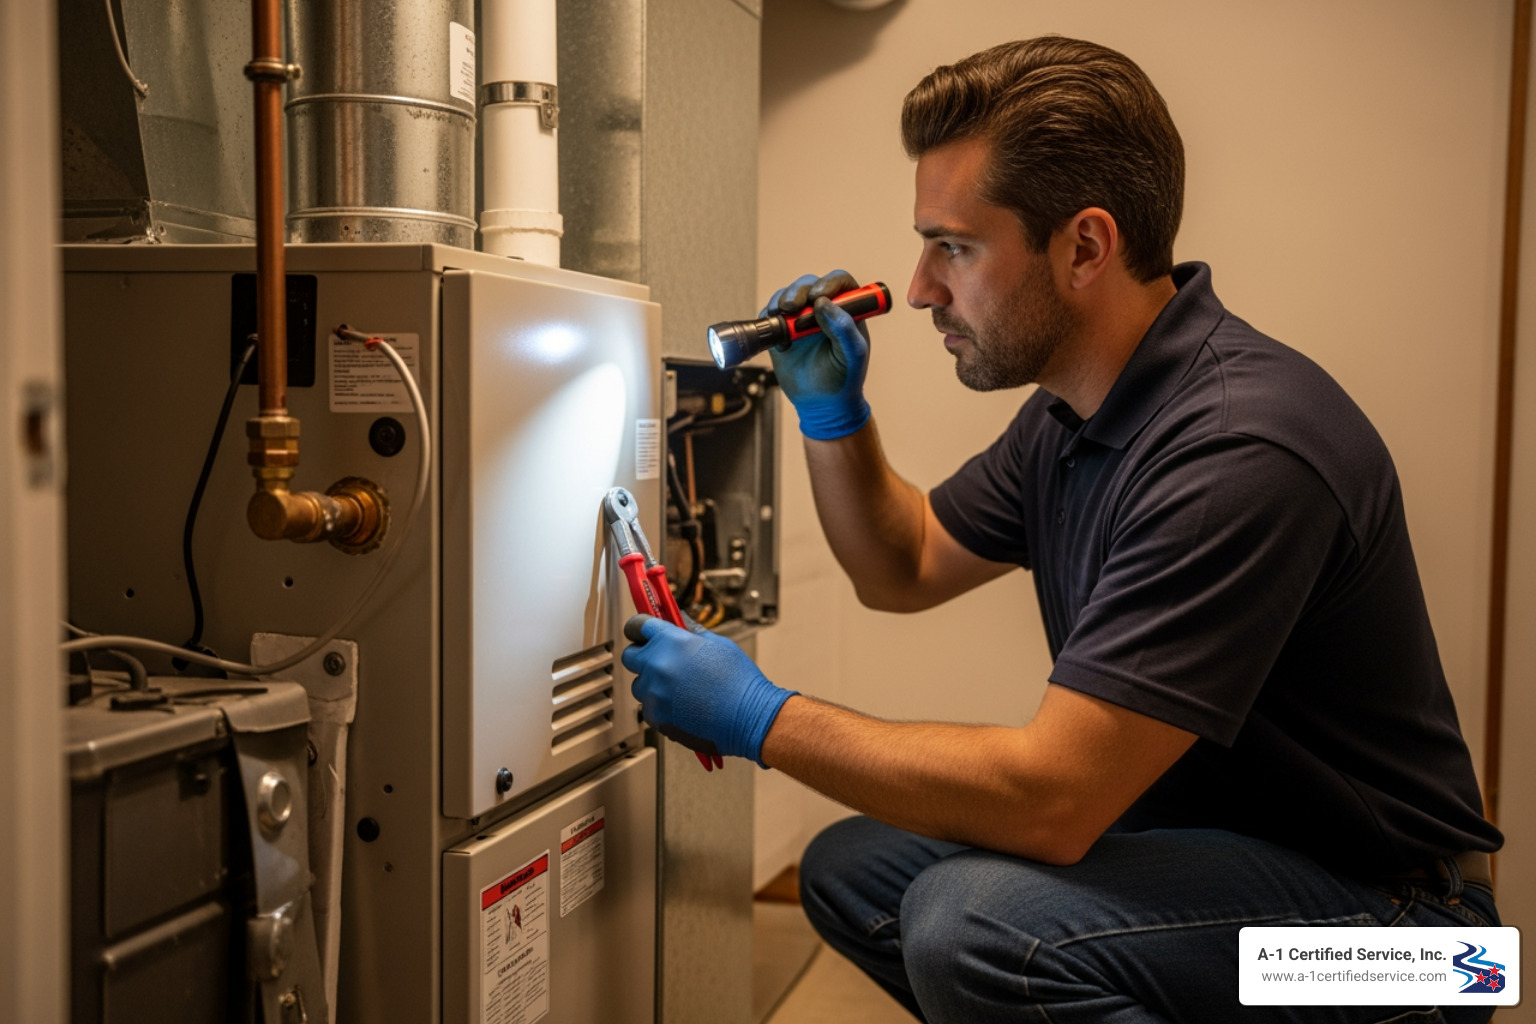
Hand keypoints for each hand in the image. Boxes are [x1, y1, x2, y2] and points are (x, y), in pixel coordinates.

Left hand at [621, 614, 795, 764]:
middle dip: (643, 656)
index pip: (637, 625)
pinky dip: (661, 705)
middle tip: (661, 659)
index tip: (643, 631)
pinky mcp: (655, 716)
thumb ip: (692, 631)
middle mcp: (656, 665)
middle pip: (630, 655)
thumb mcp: (718, 644)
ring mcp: (654, 692)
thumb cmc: (739, 681)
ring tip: (680, 688)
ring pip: (640, 684)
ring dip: (653, 683)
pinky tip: (683, 704)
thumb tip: (680, 620)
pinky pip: (649, 706)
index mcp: (670, 641)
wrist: (748, 716)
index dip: (641, 628)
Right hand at [764, 270, 871, 440]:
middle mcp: (823, 309)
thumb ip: (844, 329)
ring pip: (787, 295)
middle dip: (797, 291)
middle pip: (808, 284)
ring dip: (780, 300)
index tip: (818, 297)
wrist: (822, 404)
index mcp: (847, 310)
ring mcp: (800, 318)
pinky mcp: (781, 331)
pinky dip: (768, 318)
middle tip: (792, 307)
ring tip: (781, 318)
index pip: (839, 282)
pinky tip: (776, 335)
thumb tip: (824, 304)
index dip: (828, 283)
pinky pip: (770, 314)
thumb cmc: (844, 378)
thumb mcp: (852, 355)